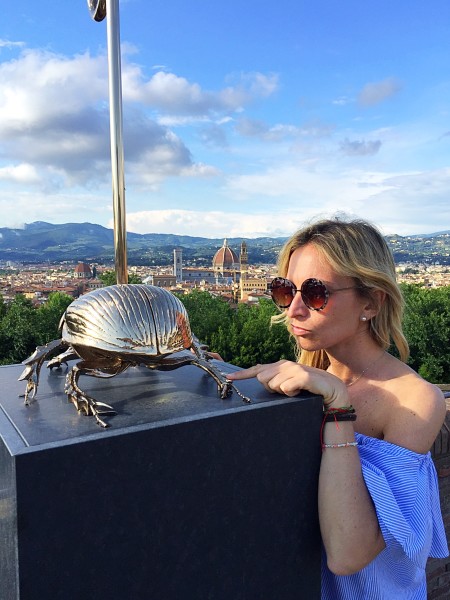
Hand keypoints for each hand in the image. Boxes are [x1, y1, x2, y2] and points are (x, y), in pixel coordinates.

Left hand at [227, 360, 348, 406]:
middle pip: (262, 379)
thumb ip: (276, 383)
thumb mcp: (289, 386)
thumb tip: (262, 382)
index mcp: (280, 366)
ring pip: (272, 384)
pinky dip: (291, 393)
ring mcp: (294, 369)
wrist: (333, 392)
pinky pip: (285, 388)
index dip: (242, 374)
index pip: (257, 369)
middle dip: (272, 389)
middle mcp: (285, 365)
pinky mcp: (302, 375)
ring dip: (283, 393)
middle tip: (288, 391)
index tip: (228, 378)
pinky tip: (301, 392)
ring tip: (297, 392)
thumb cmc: (310, 391)